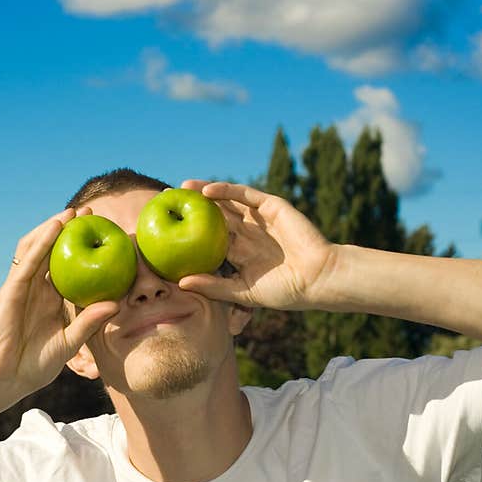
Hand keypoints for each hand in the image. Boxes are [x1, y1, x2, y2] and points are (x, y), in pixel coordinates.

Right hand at [0, 207, 119, 399]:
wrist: (6, 379)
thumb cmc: (34, 366)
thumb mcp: (69, 343)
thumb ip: (89, 322)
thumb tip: (115, 304)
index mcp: (50, 300)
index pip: (67, 266)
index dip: (82, 249)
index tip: (104, 234)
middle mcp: (36, 289)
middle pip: (52, 250)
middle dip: (69, 229)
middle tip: (91, 213)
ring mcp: (22, 287)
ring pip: (36, 248)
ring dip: (53, 227)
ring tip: (72, 212)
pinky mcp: (11, 290)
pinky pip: (27, 261)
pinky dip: (41, 242)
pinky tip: (55, 228)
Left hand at [177, 180, 336, 310]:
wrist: (317, 279)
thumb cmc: (284, 291)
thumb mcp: (242, 292)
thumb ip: (214, 287)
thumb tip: (181, 283)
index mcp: (239, 253)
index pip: (208, 239)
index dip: (188, 233)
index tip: (164, 231)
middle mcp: (247, 234)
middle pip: (213, 217)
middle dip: (191, 209)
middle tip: (165, 201)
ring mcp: (259, 219)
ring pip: (227, 202)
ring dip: (204, 193)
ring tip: (181, 189)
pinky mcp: (272, 207)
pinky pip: (245, 195)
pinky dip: (226, 190)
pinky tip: (206, 191)